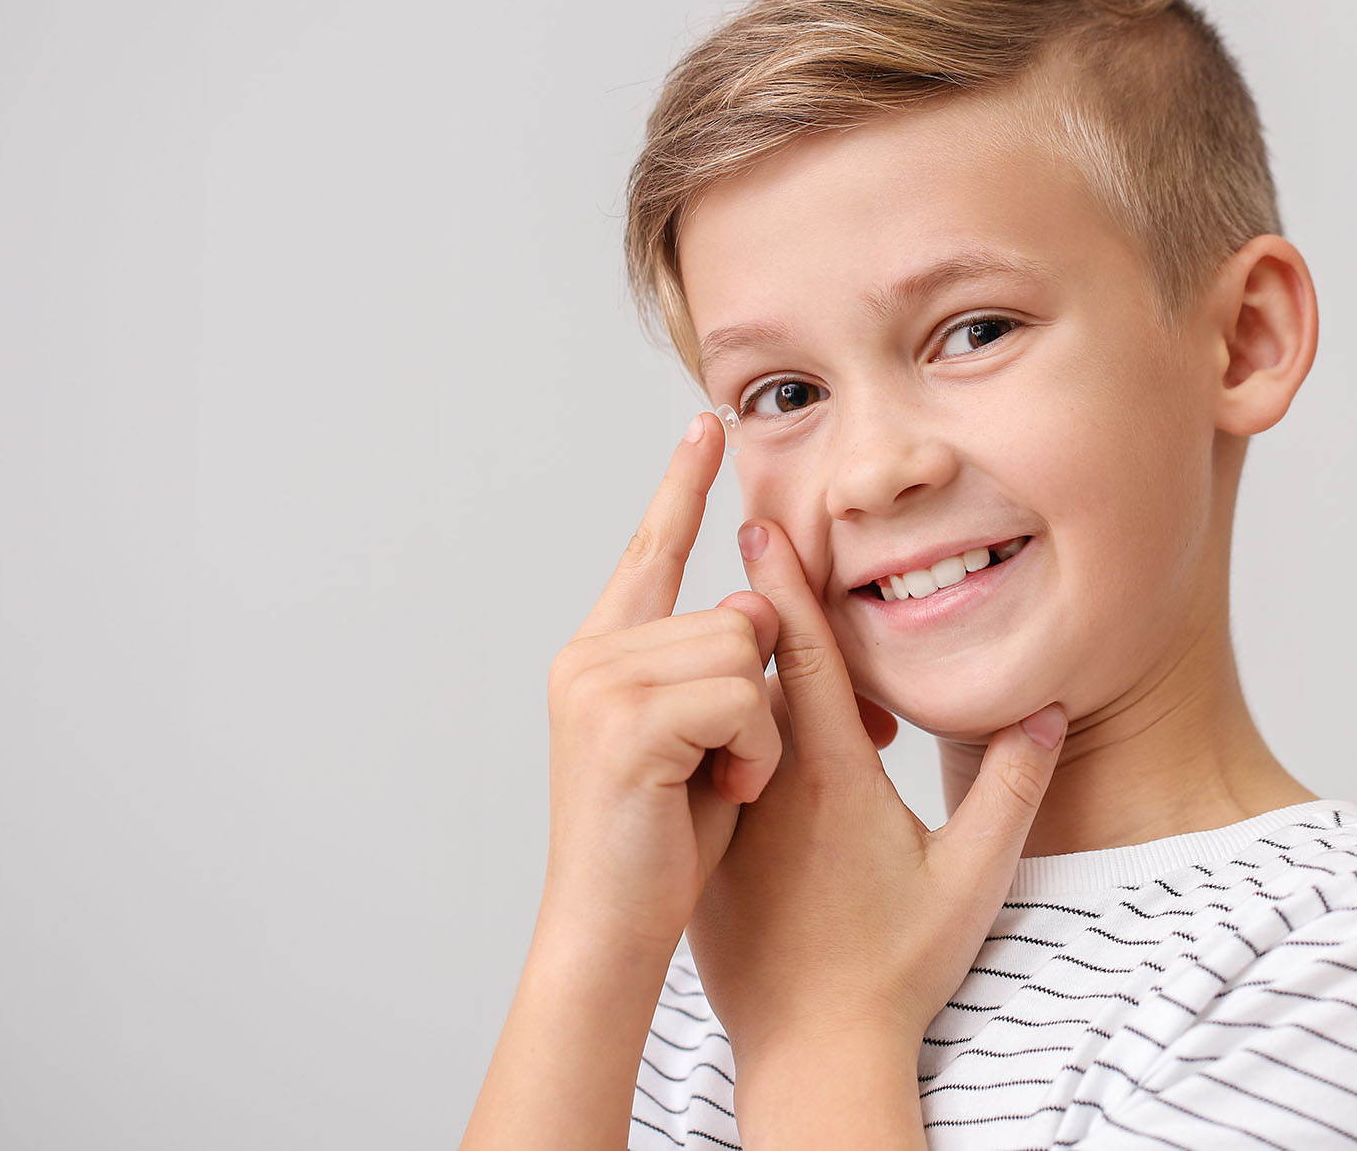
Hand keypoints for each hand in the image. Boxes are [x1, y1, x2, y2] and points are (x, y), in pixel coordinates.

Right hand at [538, 412, 785, 958]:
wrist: (612, 932)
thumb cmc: (665, 846)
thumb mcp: (702, 740)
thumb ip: (720, 669)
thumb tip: (765, 609)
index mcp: (604, 655)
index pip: (651, 550)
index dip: (683, 485)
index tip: (708, 423)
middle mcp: (590, 656)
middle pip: (736, 613)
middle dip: (765, 694)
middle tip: (743, 765)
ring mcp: (600, 685)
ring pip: (744, 652)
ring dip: (761, 732)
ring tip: (721, 784)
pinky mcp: (625, 723)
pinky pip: (742, 698)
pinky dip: (756, 753)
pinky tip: (723, 794)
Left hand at [684, 519, 1068, 1071]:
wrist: (814, 1053)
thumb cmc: (896, 971)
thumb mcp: (972, 879)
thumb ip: (1012, 788)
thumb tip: (1048, 709)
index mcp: (832, 777)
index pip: (799, 656)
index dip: (782, 584)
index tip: (759, 521)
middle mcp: (770, 787)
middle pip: (753, 673)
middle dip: (756, 606)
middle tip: (750, 533)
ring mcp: (732, 821)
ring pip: (730, 722)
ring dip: (739, 674)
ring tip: (747, 622)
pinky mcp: (711, 855)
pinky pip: (712, 772)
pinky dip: (723, 736)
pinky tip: (735, 725)